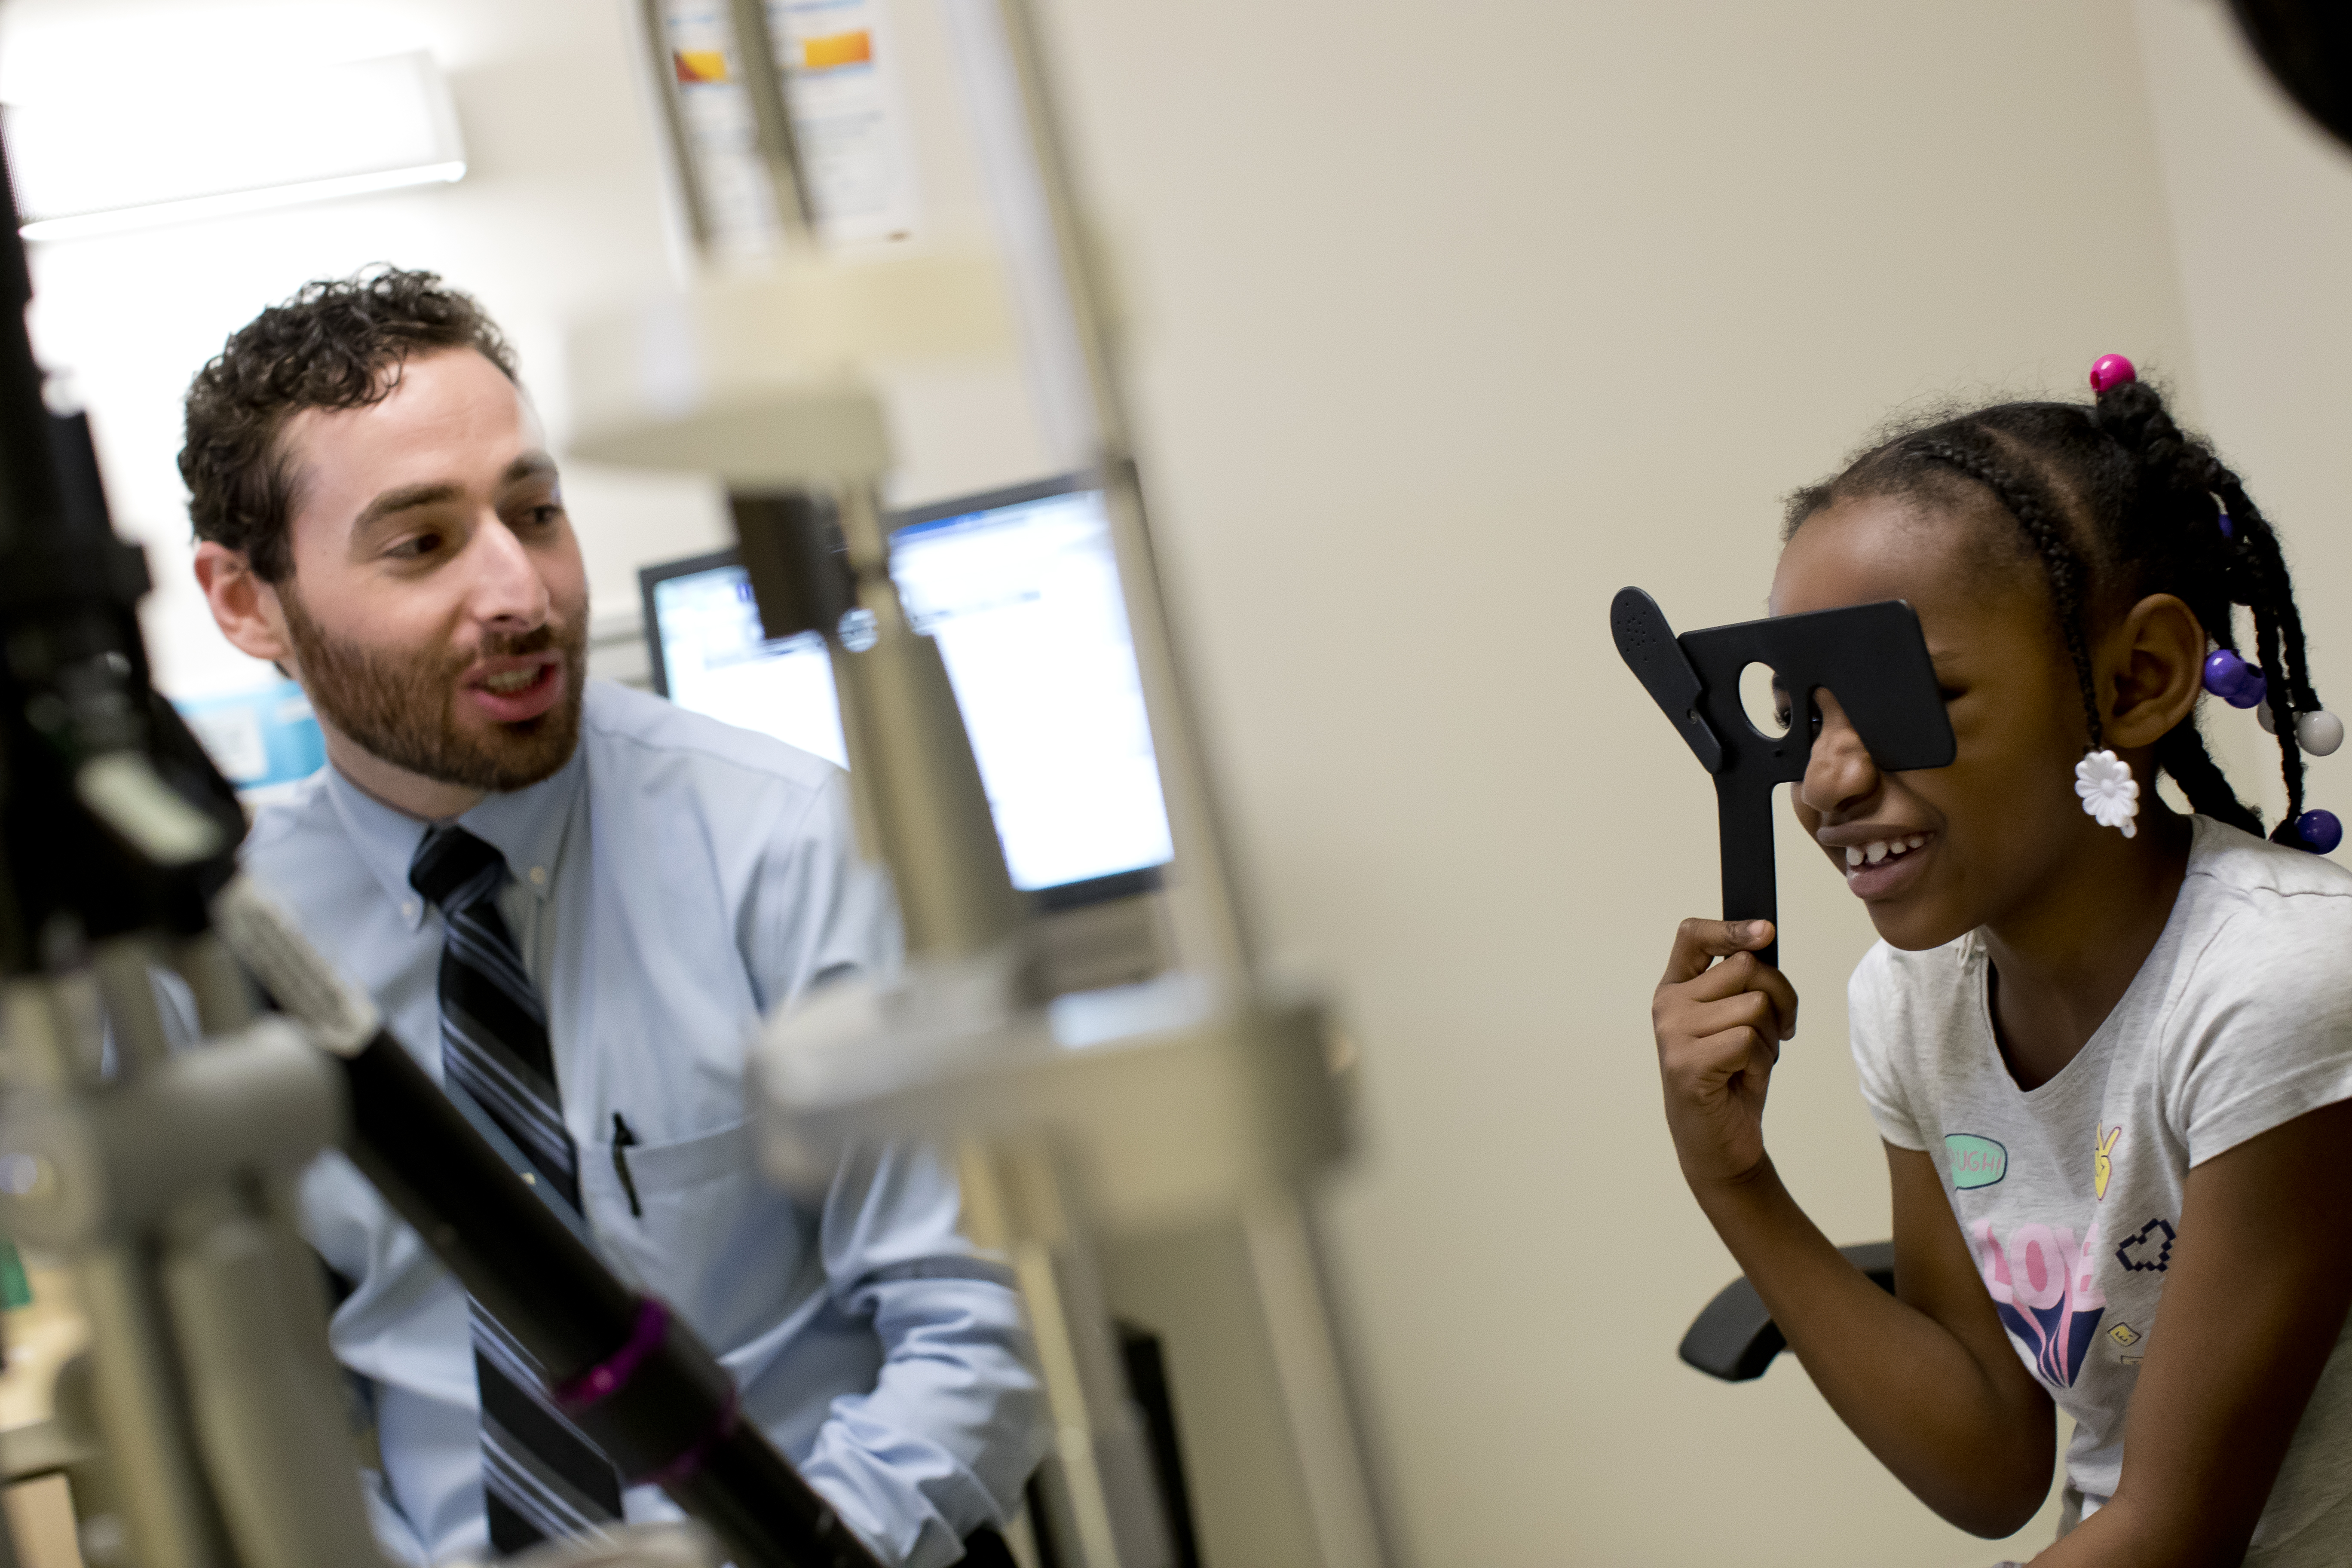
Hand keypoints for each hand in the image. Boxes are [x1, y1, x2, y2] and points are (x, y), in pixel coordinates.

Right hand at [1651, 919, 1798, 1187]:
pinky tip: (1741, 1078)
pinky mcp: (1687, 1064)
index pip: (1693, 935)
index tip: (1765, 931)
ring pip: (1754, 1004)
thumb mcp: (1739, 1020)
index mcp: (1677, 988)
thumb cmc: (1732, 1079)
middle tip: (1773, 1032)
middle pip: (1746, 967)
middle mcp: (1668, 1005)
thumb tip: (1763, 937)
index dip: (1731, 928)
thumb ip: (1745, 983)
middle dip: (1778, 998)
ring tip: (1751, 1061)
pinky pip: (1748, 1039)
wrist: (1718, 1144)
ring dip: (1770, 1037)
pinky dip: (1759, 1061)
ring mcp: (1673, 1034)